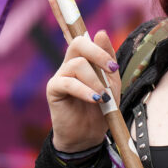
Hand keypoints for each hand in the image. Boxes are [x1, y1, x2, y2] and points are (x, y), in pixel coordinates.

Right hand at [47, 31, 120, 153]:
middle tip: (111, 70)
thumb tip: (101, 32)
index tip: (113, 66)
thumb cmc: (99, 110)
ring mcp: (60, 75)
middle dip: (98, 54)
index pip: (86, 40)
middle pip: (78, 43)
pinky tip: (94, 100)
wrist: (87, 136)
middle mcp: (70, 64)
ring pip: (77, 64)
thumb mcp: (111, 84)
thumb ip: (107, 60)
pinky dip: (84, 90)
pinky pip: (68, 82)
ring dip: (95, 81)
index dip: (99, 46)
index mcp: (83, 61)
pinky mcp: (53, 89)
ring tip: (103, 97)